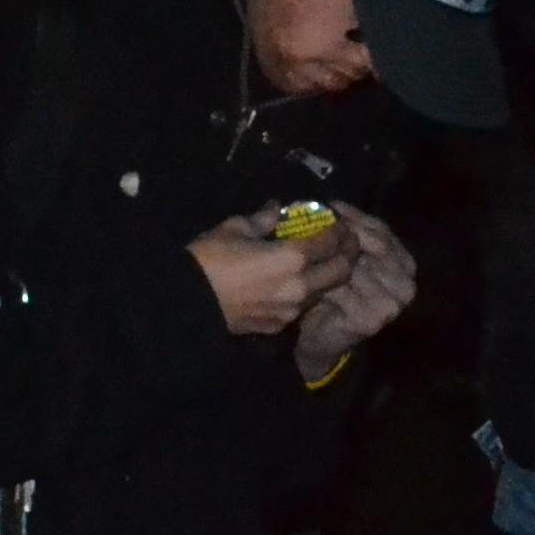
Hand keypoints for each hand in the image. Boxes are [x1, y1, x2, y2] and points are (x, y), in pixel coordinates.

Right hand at [190, 209, 356, 338]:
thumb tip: (277, 208)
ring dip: (328, 276)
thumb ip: (264, 218)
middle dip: (348, 254)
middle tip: (344, 243)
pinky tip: (293, 284)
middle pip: (340, 271)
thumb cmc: (210, 259)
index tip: (340, 222)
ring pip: (323, 292)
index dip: (341, 230)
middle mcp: (299, 286)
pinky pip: (301, 308)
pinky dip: (305, 294)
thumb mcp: (236, 228)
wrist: (186, 302)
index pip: (331, 242)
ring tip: (319, 262)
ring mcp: (290, 310)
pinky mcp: (278, 326)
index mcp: (292, 257)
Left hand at [288, 206, 418, 376]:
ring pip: (356, 268)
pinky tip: (307, 277)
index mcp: (405, 264)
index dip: (357, 217)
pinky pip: (343, 292)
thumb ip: (349, 234)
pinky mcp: (372, 320)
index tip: (332, 205)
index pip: (383, 231)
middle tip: (317, 222)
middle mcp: (406, 283)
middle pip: (375, 246)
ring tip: (308, 247)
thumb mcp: (347, 259)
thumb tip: (333, 205)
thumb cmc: (335, 293)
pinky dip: (323, 283)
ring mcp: (392, 304)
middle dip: (345, 233)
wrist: (323, 339)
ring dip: (331, 257)